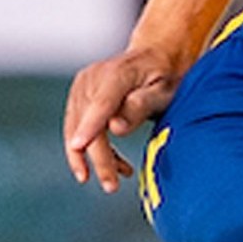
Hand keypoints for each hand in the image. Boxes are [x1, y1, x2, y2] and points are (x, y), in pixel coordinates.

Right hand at [62, 44, 183, 189]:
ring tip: (114, 180)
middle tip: (111, 186)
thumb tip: (116, 128)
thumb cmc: (165, 75)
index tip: (78, 148)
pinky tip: (116, 165)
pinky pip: (78, 128)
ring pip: (77, 128)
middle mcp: (93, 77)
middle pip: (87, 122)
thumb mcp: (164, 90)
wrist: (157, 55)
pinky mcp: (80, 96)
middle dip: (97, 157)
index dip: (88, 127)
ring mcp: (83, 86)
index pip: (100, 104)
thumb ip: (141, 106)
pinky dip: (92, 149)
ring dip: (92, 158)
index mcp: (117, 73)